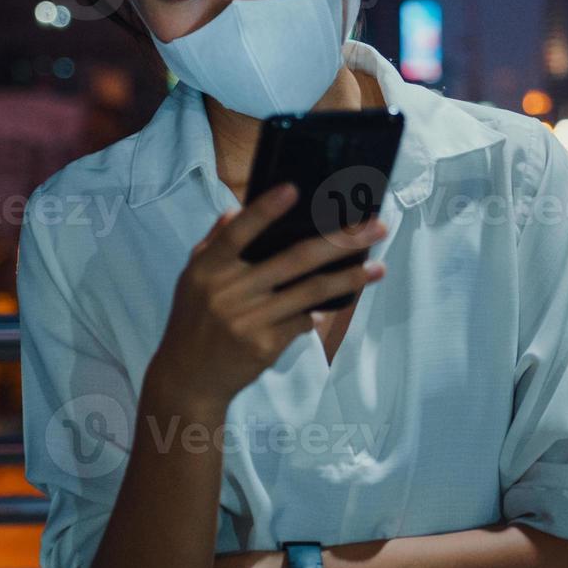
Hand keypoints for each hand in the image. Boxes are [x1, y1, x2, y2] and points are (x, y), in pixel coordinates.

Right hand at [147, 183, 386, 405]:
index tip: (294, 189)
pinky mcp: (264, 345)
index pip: (237, 233)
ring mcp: (247, 320)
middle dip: (340, 241)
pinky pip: (302, 321)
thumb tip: (235, 210)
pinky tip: (339, 302)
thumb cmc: (194, 320)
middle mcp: (227, 292)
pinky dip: (319, 312)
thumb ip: (215, 244)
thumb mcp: (193, 280)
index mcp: (207, 269)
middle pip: (293, 259)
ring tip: (378, 267)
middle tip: (375, 227)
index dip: (264, 211)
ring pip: (309, 293)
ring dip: (348, 279)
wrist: (189, 377)